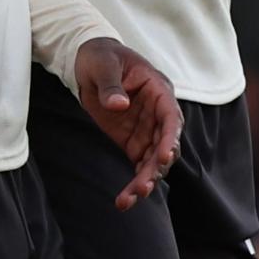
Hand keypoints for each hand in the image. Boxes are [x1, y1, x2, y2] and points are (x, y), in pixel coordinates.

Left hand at [68, 37, 182, 208]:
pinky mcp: (133, 142)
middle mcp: (158, 114)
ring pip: (153, 161)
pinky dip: (133, 183)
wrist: (87, 62)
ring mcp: (147, 130)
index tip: (164, 155)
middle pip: (165, 145)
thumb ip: (110, 84)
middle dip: (155, 168)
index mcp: (158, 90)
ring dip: (144, 180)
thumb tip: (118, 105)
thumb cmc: (100, 57)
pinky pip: (138, 165)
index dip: (170, 137)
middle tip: (142, 188)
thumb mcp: (103, 64)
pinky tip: (123, 201)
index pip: (171, 117)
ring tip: (127, 200)